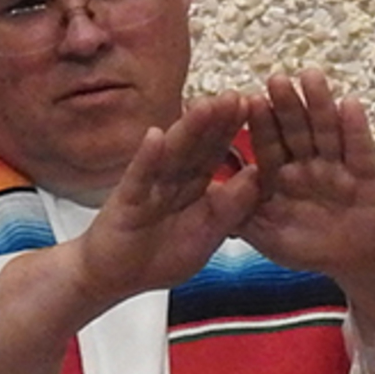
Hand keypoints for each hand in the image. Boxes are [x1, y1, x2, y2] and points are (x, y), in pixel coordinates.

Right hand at [0, 92, 257, 373]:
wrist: (113, 278)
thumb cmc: (160, 256)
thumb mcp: (208, 234)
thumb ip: (232, 208)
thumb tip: (261, 176)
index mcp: (194, 186)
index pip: (218, 154)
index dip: (237, 133)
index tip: (260, 110)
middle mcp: (173, 179)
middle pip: (199, 146)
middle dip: (218, 122)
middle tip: (239, 95)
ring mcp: (149, 186)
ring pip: (173, 154)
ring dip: (189, 129)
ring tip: (206, 104)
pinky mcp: (127, 200)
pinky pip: (140, 176)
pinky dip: (148, 157)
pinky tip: (156, 135)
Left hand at [238, 69, 374, 286]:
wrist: (356, 262)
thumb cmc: (309, 248)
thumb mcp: (268, 237)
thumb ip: (240, 218)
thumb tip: (204, 197)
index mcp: (280, 175)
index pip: (267, 144)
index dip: (259, 123)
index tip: (247, 100)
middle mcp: (308, 164)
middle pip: (296, 130)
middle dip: (287, 105)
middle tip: (276, 79)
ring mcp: (338, 167)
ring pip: (327, 132)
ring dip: (319, 105)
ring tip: (311, 76)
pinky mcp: (368, 176)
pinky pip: (360, 151)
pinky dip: (356, 129)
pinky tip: (350, 105)